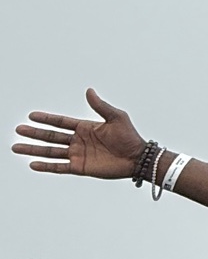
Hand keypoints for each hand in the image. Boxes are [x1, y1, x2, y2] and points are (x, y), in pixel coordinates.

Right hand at [13, 89, 146, 178]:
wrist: (137, 158)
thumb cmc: (130, 136)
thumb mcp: (116, 117)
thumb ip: (100, 106)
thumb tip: (89, 90)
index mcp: (85, 127)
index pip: (60, 122)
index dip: (46, 119)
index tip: (31, 116)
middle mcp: (78, 141)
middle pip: (51, 136)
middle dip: (34, 133)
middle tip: (18, 130)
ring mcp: (78, 155)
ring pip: (51, 152)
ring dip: (34, 150)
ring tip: (17, 147)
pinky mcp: (80, 168)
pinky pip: (59, 167)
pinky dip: (46, 166)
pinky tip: (32, 164)